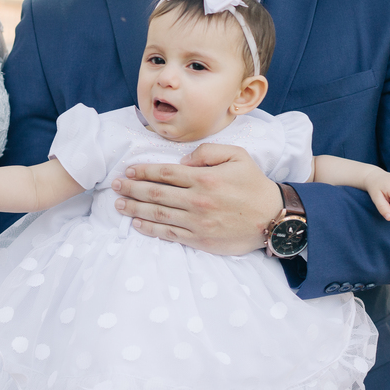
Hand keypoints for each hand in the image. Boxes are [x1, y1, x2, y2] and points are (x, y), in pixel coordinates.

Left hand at [111, 144, 281, 254]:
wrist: (274, 218)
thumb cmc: (254, 185)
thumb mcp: (237, 156)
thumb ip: (207, 152)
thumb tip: (183, 160)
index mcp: (204, 178)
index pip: (165, 172)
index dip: (143, 171)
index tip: (129, 169)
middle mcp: (197, 200)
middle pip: (156, 193)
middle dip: (132, 188)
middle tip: (115, 185)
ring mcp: (197, 221)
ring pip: (158, 214)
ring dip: (135, 208)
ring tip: (118, 204)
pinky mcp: (200, 239)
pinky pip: (170, 233)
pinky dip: (150, 229)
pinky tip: (137, 223)